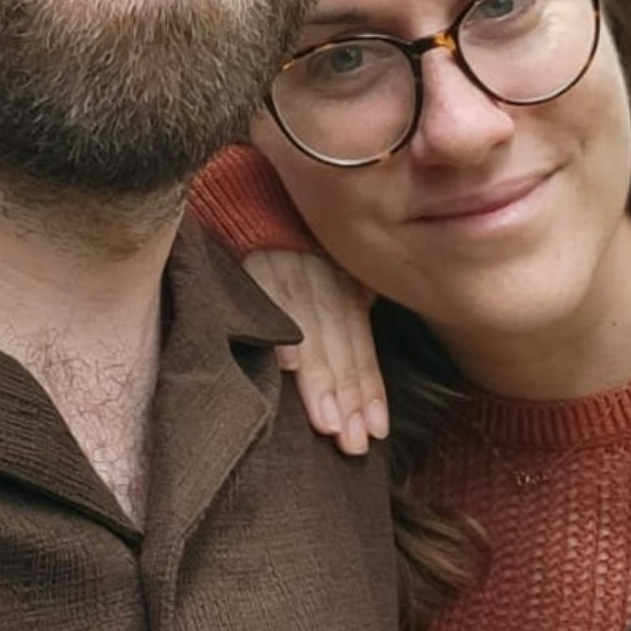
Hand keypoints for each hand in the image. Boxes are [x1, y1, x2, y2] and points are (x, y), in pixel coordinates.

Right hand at [244, 248, 387, 456]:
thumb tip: (359, 371)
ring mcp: (290, 265)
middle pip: (340, 342)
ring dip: (319, 378)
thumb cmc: (300, 235)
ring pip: (311, 328)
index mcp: (347, 280)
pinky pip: (268, 295)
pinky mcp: (255, 257)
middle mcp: (324, 275)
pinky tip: (285, 365)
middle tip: (352, 443)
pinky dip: (279, 329)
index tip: (375, 430)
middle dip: (348, 395)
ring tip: (327, 423)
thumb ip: (346, 305)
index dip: (367, 386)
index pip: (360, 341)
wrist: (257, 187)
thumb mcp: (334, 264)